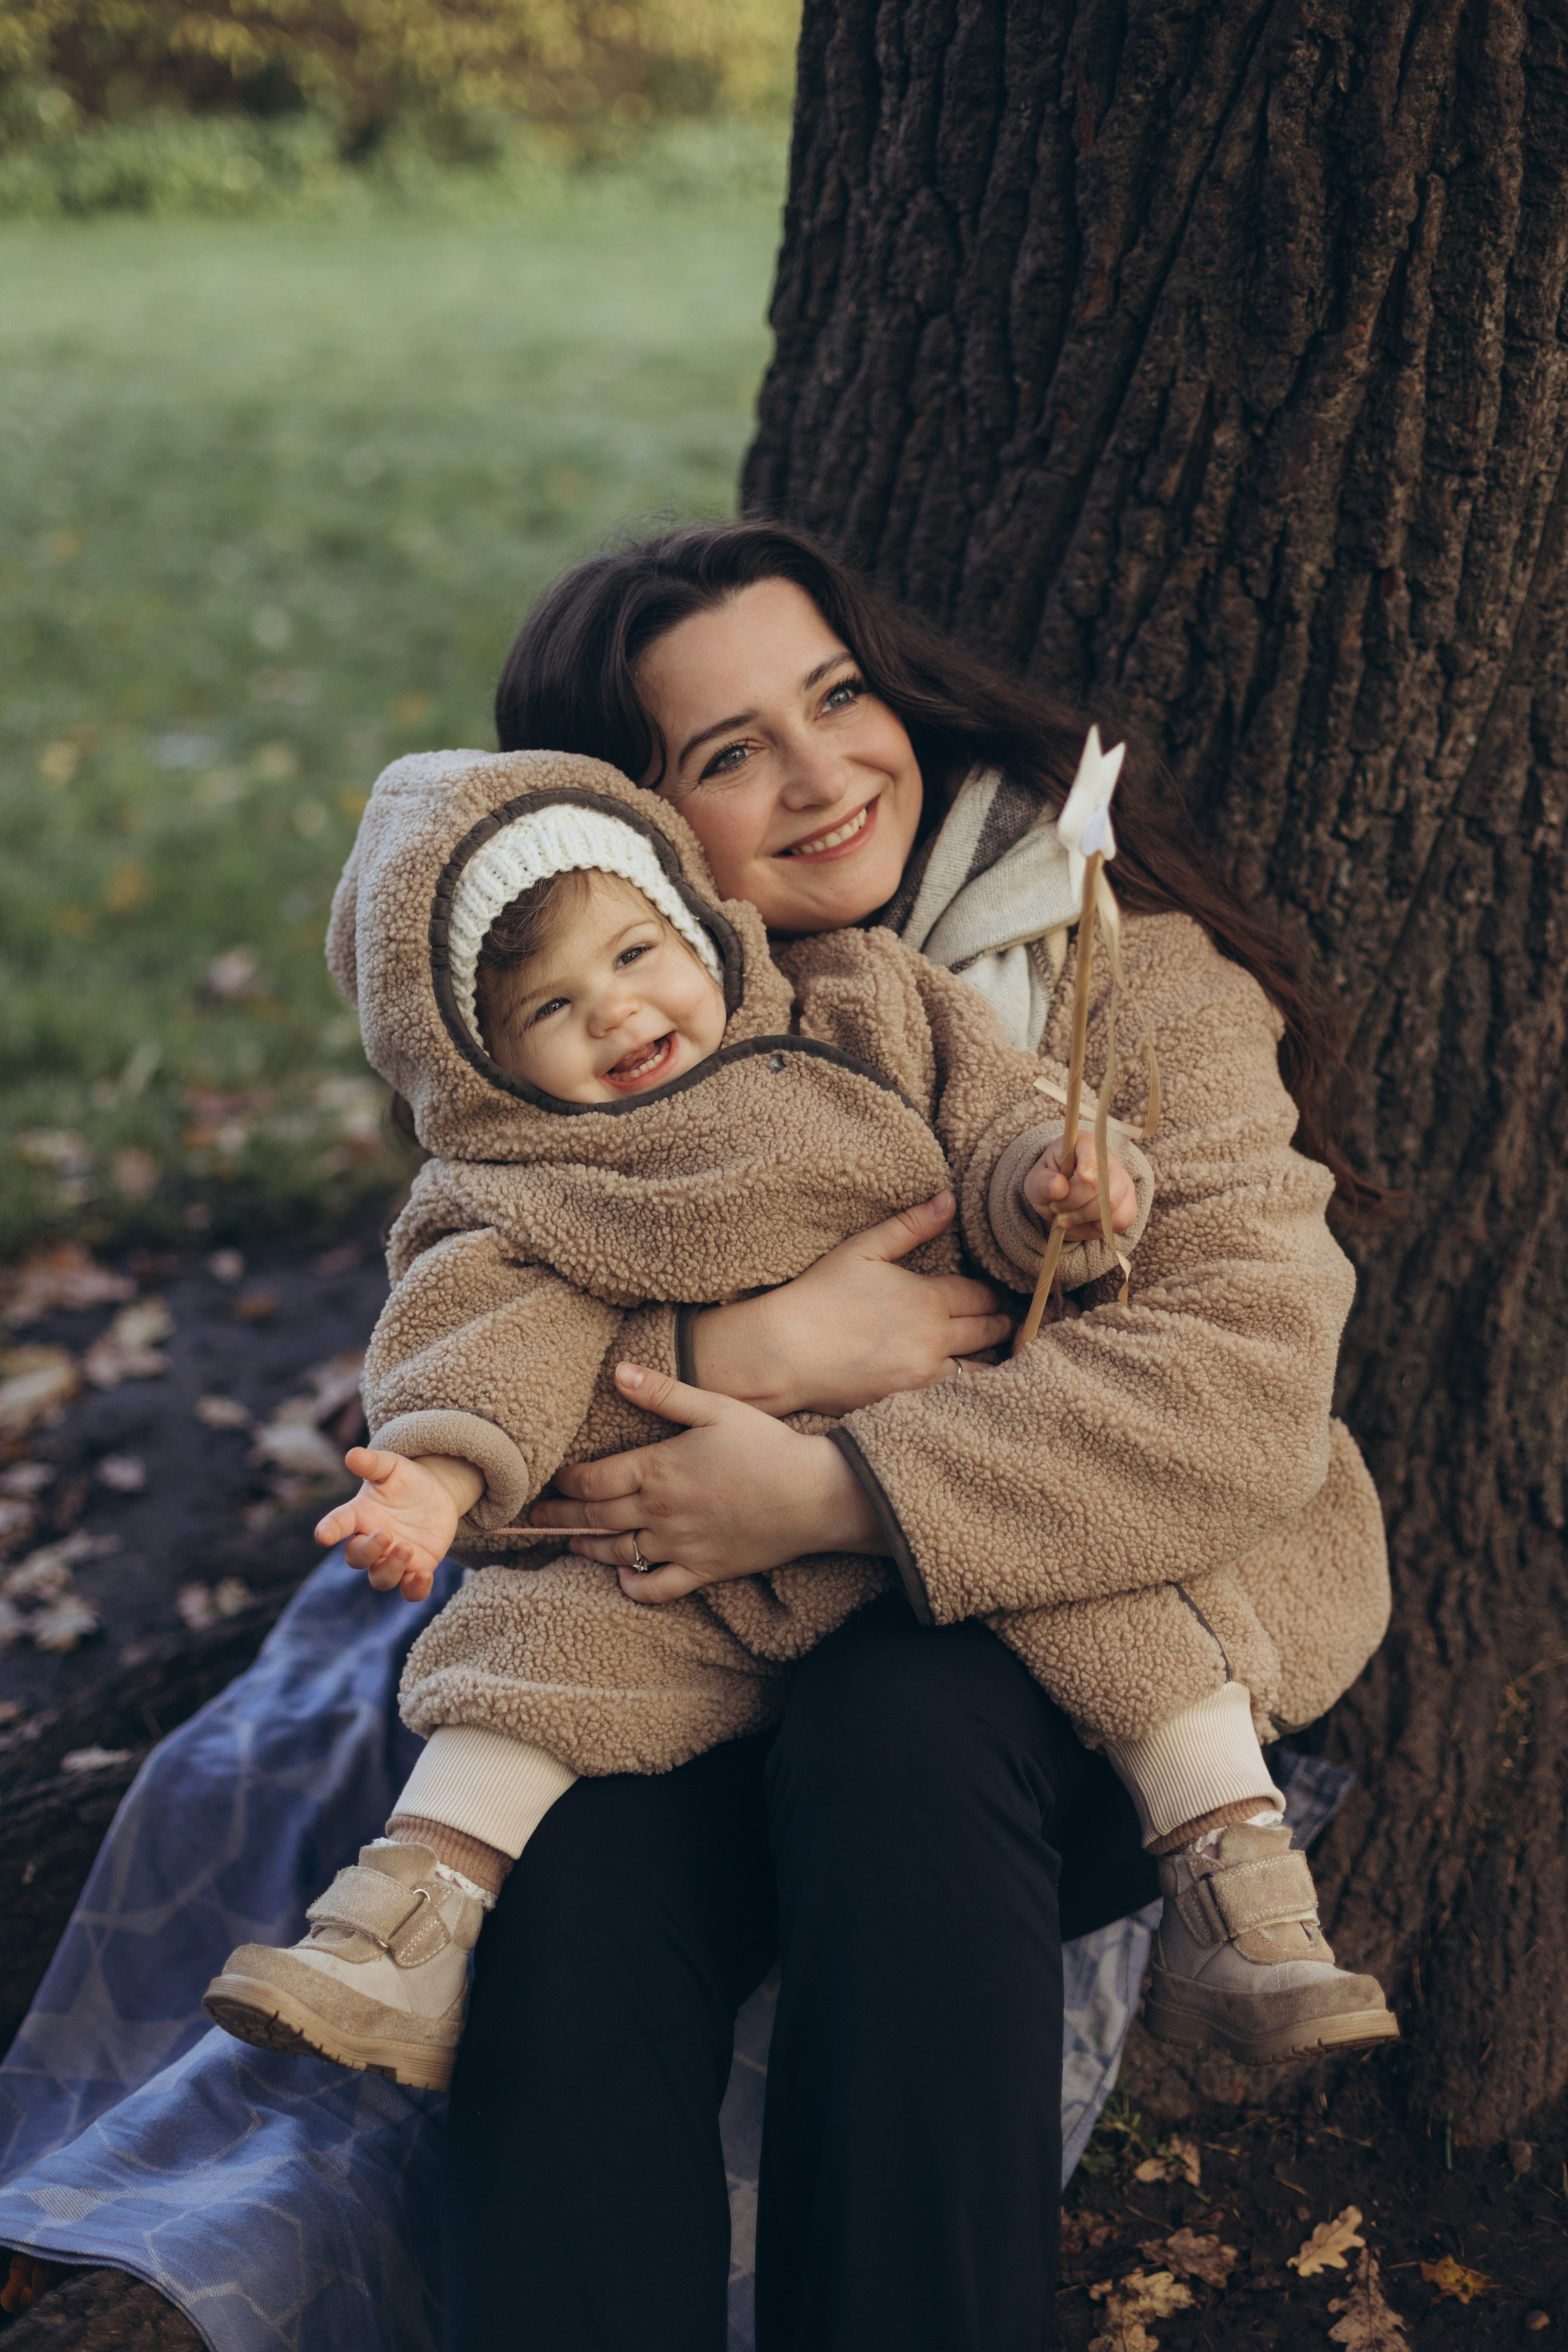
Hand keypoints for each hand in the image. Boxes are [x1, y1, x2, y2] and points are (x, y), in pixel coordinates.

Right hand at [315, 1448, 480, 1602]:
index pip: (337, 1524)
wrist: (436, 1494)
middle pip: (356, 1558)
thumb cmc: (405, 1480)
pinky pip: (410, 1591)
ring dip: (390, 1569)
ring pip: (380, 1579)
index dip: (328, 1530)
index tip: (323, 1535)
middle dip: (368, 1550)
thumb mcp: (392, 1467)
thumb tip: (352, 1454)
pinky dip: (415, 1589)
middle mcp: (371, 1541)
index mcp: (359, 1515)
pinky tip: (424, 1577)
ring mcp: (392, 1558)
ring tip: (406, 1549)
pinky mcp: (417, 1569)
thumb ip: (372, 1463)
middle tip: (386, 1535)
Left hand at [529, 1364, 884, 1603]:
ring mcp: (679, 1546)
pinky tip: (623, 1579)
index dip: (568, 1481)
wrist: (814, 1495)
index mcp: (658, 1469)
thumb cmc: (767, 1444)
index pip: (593, 1480)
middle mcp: (660, 1512)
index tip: (554, 1479)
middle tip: (535, 1519)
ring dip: (587, 1549)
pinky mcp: (703, 1570)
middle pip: (595, 1518)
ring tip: (570, 1545)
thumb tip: (617, 1373)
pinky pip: (657, 1588)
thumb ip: (663, 1393)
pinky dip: (634, 1587)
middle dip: (562, 1517)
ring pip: (618, 1553)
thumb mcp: (715, 1408)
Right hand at [688, 1191, 1011, 1417]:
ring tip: (992, 1350)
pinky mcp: (910, 1401)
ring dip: (991, 1356)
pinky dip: (968, 1385)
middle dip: (1000, 1321)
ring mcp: (925, 1374)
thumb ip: (911, 1226)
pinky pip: (955, 1394)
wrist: (784, 1352)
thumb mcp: (863, 1249)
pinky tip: (968, 1380)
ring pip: (982, 1367)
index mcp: (929, 1298)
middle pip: (991, 1330)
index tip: (995, 1292)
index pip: (983, 1295)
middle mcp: (936, 1338)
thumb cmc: (819, 1296)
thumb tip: (949, 1200)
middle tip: (1006, 1318)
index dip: (992, 1292)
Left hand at [1023, 1131, 1135, 1240]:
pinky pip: (1122, 1219)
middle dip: (1073, 1202)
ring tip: (1064, 1218)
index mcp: (1083, 1144)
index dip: (1089, 1163)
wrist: (1060, 1201)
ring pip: (1111, 1204)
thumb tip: (1058, 1187)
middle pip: (1100, 1184)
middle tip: (1055, 1208)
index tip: (1083, 1176)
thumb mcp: (1036, 1181)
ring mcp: (1121, 1181)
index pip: (1091, 1150)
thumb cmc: (1049, 1184)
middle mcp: (1107, 1159)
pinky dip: (1097, 1227)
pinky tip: (1083, 1222)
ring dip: (1082, 1217)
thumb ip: (1043, 1183)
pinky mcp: (1128, 1203)